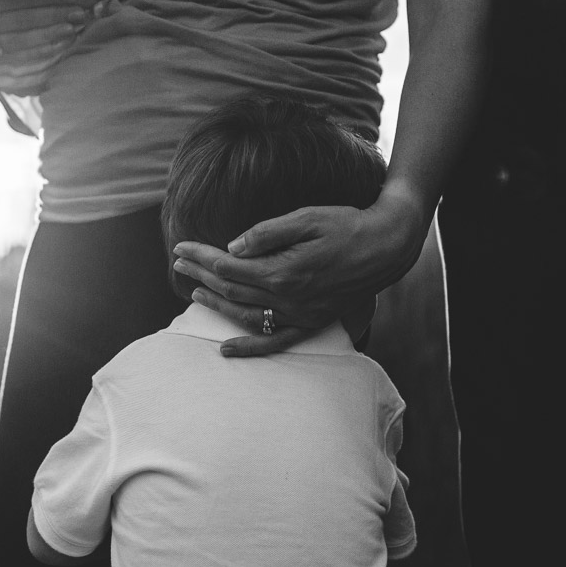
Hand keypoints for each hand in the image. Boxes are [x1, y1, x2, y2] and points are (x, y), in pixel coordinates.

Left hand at [171, 192, 426, 356]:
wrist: (386, 247)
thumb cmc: (347, 225)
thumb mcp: (307, 217)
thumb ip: (268, 233)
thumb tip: (233, 246)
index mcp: (284, 270)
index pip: (229, 266)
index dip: (202, 256)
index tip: (181, 247)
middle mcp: (289, 299)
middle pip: (232, 290)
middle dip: (201, 274)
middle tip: (179, 262)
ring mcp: (301, 315)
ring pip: (246, 315)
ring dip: (216, 304)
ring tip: (193, 290)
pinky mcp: (312, 323)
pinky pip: (276, 342)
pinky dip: (250, 348)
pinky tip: (227, 348)